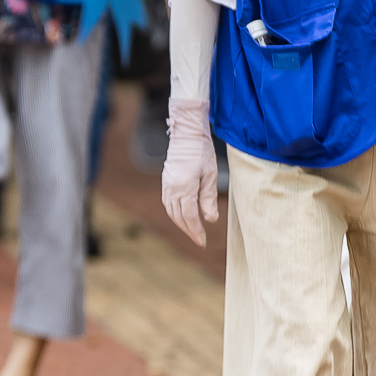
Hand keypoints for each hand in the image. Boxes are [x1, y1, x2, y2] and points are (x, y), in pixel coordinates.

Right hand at [161, 98, 220, 245]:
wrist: (186, 134)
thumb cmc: (202, 152)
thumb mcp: (210, 175)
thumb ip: (209, 198)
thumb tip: (210, 219)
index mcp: (184, 188)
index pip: (189, 216)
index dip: (196, 231)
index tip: (202, 242)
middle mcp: (172, 188)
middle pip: (178, 217)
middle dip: (189, 230)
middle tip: (199, 240)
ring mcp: (166, 185)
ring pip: (171, 211)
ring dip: (181, 223)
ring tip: (192, 230)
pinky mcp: (165, 181)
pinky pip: (167, 203)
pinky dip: (175, 213)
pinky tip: (182, 216)